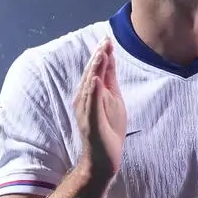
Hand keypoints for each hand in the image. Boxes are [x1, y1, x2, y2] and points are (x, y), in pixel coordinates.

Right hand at [74, 39, 127, 179]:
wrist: (103, 159)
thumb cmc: (108, 129)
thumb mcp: (113, 99)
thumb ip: (109, 79)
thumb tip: (110, 58)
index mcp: (91, 93)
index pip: (96, 70)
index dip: (102, 54)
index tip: (108, 39)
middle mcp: (84, 100)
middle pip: (91, 74)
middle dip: (98, 57)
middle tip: (105, 41)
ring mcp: (86, 111)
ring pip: (89, 86)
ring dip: (95, 69)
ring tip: (101, 54)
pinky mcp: (91, 123)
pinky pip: (91, 106)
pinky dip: (92, 92)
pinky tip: (95, 81)